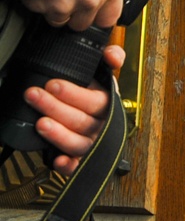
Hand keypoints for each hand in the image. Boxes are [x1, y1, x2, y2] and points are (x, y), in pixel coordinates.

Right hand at [23, 0, 145, 30]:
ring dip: (56, 8)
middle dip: (76, 12)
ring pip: (60, 19)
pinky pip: (38, 10)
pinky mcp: (42, 3)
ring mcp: (66, 3)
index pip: (110, 17)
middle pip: (84, 22)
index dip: (100, 13)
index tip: (94, 6)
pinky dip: (37, 1)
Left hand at [23, 45, 125, 175]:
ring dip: (59, 135)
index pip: (95, 101)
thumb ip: (111, 58)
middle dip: (56, 108)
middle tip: (34, 95)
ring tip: (40, 123)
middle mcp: (102, 125)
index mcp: (108, 104)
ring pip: (79, 143)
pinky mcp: (81, 159)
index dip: (74, 94)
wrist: (94, 115)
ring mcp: (92, 143)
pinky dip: (69, 165)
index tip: (53, 84)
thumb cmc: (95, 94)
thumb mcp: (103, 72)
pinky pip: (77, 166)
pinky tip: (58, 160)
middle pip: (82, 121)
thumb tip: (113, 55)